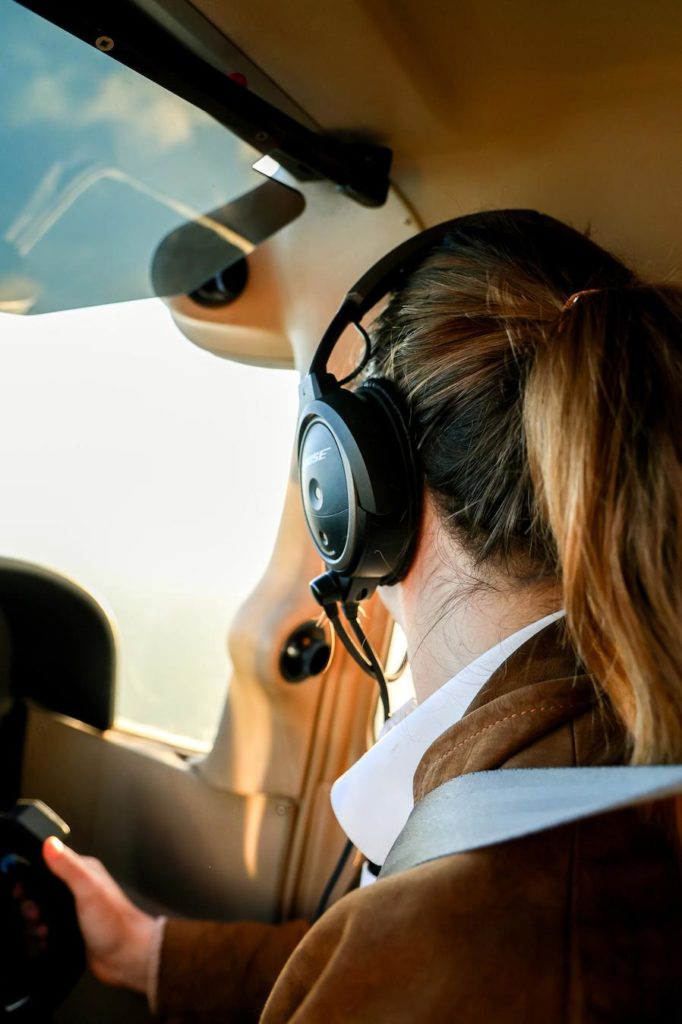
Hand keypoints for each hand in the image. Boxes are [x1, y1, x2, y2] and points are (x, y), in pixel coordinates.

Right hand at [43, 837, 155, 992]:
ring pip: (44, 910)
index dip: (31, 873)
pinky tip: (44, 940)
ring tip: (40, 928)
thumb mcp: (88, 890)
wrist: (127, 957)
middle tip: (33, 913)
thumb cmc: (114, 923)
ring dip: (36, 920)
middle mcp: (79, 888)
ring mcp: (75, 909)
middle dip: (31, 902)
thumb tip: (49, 843)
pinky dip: (41, 934)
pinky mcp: (72, 928)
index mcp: (84, 872)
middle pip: (43, 889)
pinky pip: (48, 928)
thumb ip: (68, 867)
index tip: (18, 886)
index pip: (51, 862)